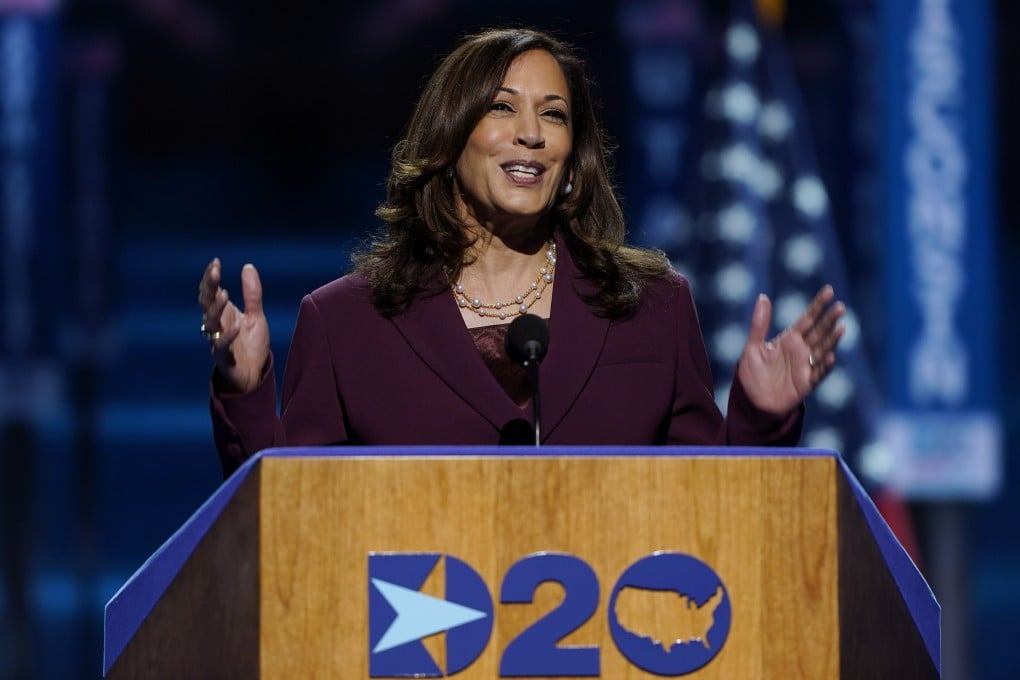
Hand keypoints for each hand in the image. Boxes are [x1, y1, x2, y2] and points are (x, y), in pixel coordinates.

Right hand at [198, 258, 270, 392]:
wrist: (254, 374)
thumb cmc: (251, 344)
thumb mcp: (255, 315)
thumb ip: (252, 294)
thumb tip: (248, 266)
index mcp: (222, 314)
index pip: (211, 292)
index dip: (211, 278)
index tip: (215, 262)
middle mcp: (216, 326)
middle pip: (207, 303)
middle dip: (209, 288)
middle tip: (215, 272)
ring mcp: (218, 341)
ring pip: (210, 323)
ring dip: (217, 308)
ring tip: (225, 294)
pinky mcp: (224, 358)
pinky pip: (222, 347)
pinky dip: (227, 337)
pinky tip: (235, 327)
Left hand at [736, 285, 845, 414]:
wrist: (752, 401)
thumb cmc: (752, 373)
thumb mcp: (753, 346)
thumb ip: (759, 324)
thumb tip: (762, 296)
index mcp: (790, 339)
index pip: (808, 318)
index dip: (818, 305)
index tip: (829, 290)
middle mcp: (801, 350)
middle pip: (819, 331)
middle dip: (829, 320)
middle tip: (840, 306)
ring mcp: (805, 366)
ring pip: (823, 349)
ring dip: (832, 339)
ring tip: (840, 327)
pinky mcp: (806, 383)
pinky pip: (818, 373)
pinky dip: (825, 365)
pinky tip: (831, 355)